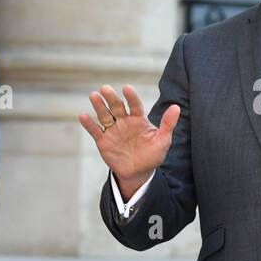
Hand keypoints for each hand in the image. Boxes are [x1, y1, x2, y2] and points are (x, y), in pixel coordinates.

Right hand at [79, 84, 179, 201]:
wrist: (138, 173)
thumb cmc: (152, 155)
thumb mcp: (163, 141)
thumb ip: (168, 124)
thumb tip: (176, 107)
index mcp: (138, 119)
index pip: (135, 105)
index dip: (131, 97)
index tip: (127, 88)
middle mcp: (124, 121)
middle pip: (117, 106)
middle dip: (111, 97)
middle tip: (105, 88)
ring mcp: (113, 130)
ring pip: (104, 115)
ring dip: (99, 106)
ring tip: (93, 95)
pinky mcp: (103, 140)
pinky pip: (95, 131)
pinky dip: (89, 124)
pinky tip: (83, 116)